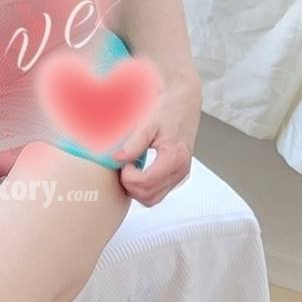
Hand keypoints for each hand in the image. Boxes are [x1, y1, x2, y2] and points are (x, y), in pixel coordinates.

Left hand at [112, 68, 201, 207]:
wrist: (184, 102)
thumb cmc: (167, 109)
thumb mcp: (148, 123)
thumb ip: (133, 144)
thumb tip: (116, 159)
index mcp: (174, 157)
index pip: (145, 183)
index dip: (127, 177)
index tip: (122, 161)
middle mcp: (180, 170)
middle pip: (148, 197)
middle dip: (130, 185)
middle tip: (124, 166)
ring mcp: (180, 175)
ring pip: (153, 199)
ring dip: (136, 189)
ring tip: (130, 168)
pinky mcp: (177, 175)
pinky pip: (158, 193)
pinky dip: (144, 188)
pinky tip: (138, 170)